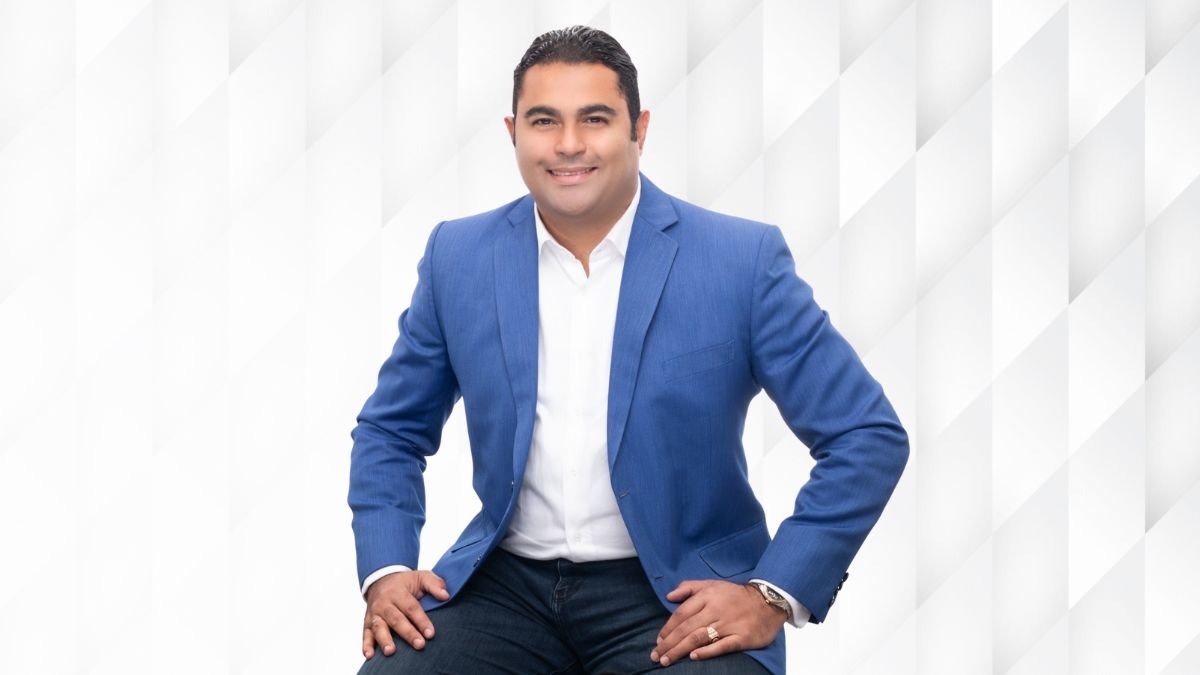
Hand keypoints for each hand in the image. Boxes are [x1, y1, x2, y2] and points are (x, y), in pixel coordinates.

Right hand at [362, 570, 449, 658]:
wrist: (381, 579)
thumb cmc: (405, 582)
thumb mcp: (421, 576)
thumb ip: (435, 584)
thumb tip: (446, 595)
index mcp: (398, 592)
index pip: (411, 607)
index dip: (421, 621)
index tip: (430, 633)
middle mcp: (384, 603)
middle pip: (396, 619)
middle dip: (408, 633)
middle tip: (419, 645)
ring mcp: (374, 613)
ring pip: (379, 627)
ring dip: (384, 640)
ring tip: (391, 651)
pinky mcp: (367, 622)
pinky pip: (365, 634)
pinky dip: (366, 645)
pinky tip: (370, 655)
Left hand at [650, 580, 786, 666]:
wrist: (768, 601)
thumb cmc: (735, 595)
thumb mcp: (712, 584)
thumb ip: (689, 588)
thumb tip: (669, 596)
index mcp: (707, 597)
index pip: (681, 614)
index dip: (668, 628)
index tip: (658, 641)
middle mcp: (715, 610)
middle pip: (687, 628)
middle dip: (669, 643)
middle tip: (656, 656)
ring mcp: (728, 624)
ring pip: (699, 637)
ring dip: (681, 649)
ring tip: (667, 660)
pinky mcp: (741, 637)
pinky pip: (722, 646)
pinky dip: (707, 651)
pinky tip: (694, 657)